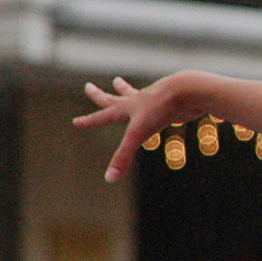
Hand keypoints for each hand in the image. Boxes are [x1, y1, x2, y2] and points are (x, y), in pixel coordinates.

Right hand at [73, 75, 209, 182]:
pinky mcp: (168, 100)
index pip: (102, 116)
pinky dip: (151, 98)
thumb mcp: (137, 135)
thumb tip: (109, 179)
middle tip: (87, 87)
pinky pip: (156, 100)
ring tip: (117, 81)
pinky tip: (155, 94)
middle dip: (99, 96)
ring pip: (133, 94)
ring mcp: (152, 99)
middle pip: (113, 98)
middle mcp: (137, 101)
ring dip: (124, 89)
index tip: (76, 122)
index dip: (89, 122)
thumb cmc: (160, 110)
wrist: (185, 91)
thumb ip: (123, 157)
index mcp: (126, 108)